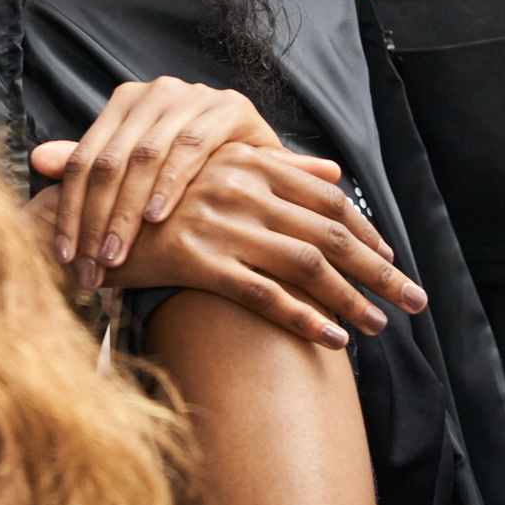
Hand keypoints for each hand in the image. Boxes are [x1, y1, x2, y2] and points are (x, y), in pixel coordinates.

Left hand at [31, 78, 281, 286]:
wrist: (265, 172)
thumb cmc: (197, 176)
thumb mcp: (141, 174)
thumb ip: (94, 166)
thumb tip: (36, 159)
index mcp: (126, 102)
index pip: (84, 158)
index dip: (70, 208)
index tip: (64, 257)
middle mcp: (155, 92)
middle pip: (109, 159)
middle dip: (96, 219)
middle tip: (90, 266)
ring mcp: (192, 96)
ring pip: (144, 156)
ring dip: (127, 209)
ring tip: (116, 252)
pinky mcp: (229, 108)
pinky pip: (190, 148)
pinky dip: (170, 184)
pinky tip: (156, 218)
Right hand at [113, 140, 428, 348]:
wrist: (89, 217)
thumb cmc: (157, 197)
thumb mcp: (217, 167)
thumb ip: (278, 167)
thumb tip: (335, 172)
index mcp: (248, 163)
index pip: (326, 200)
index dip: (365, 231)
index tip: (391, 260)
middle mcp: (240, 190)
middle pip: (330, 234)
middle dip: (379, 271)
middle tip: (415, 300)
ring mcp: (220, 225)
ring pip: (306, 267)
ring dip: (352, 300)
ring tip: (380, 327)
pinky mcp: (198, 261)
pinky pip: (264, 295)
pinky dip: (304, 319)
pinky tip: (332, 341)